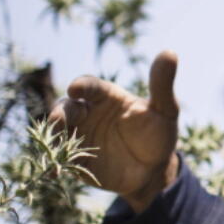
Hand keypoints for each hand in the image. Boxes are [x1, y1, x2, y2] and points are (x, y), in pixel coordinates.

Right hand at [49, 50, 180, 212]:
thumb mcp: (165, 110)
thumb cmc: (159, 134)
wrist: (154, 170)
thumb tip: (169, 53)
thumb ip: (162, 85)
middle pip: (67, 107)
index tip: (75, 88)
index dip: (82, 86)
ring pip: (58, 131)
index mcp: (107, 97)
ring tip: (55, 143)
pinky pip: (61, 158)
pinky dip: (55, 162)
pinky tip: (54, 170)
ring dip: (54, 135)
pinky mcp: (75, 159)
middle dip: (61, 112)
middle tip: (59, 119)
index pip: (90, 87)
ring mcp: (80, 136)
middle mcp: (88, 113)